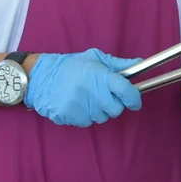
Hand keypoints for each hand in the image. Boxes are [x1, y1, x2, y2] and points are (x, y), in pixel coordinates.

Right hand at [25, 49, 142, 126]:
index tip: (135, 101)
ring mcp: (81, 106)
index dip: (134, 98)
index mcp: (101, 75)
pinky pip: (87, 122)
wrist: (41, 77)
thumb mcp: (95, 58)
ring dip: (99, 111)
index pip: (126, 91)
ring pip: (102, 117)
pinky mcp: (70, 116)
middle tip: (104, 96)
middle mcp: (92, 92)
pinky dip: (85, 116)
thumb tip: (139, 64)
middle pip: (116, 109)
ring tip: (87, 98)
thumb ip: (119, 64)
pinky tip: (78, 105)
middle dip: (114, 104)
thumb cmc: (71, 66)